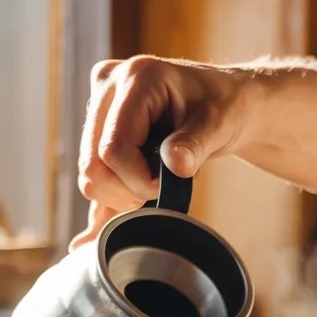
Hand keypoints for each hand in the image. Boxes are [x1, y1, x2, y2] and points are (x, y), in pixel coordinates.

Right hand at [69, 56, 255, 249]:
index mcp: (136, 78)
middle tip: (162, 187)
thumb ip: (196, 144)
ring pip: (90, 174)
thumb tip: (175, 165)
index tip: (169, 182)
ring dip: (121, 193)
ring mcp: (100, 106)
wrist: (228, 102)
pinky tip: (89, 239)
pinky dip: (102, 203)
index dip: (138, 180)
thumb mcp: (220, 123)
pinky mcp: (100, 128)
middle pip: (92, 164)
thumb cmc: (226, 106)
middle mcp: (108, 85)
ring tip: (155, 182)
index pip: (113, 148)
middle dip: (127, 190)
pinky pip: (93, 174)